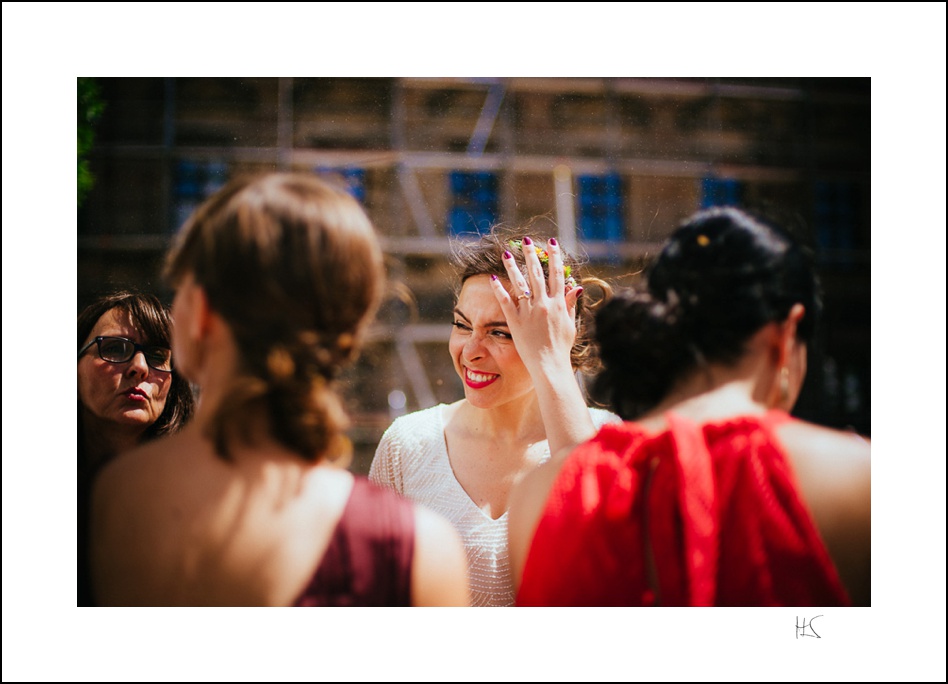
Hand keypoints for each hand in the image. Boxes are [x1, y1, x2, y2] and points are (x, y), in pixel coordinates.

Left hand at [490, 236, 582, 373]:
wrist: (549, 365)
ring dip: (513, 266)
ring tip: (506, 253)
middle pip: (537, 274)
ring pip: (520, 284)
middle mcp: (544, 304)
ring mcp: (529, 312)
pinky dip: (499, 289)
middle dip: (531, 255)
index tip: (551, 243)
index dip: (554, 256)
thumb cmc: (561, 348)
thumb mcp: (570, 324)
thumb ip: (570, 304)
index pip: (556, 274)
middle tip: (526, 240)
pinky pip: (505, 301)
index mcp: (558, 303)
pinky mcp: (515, 321)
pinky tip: (493, 278)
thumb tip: (574, 286)